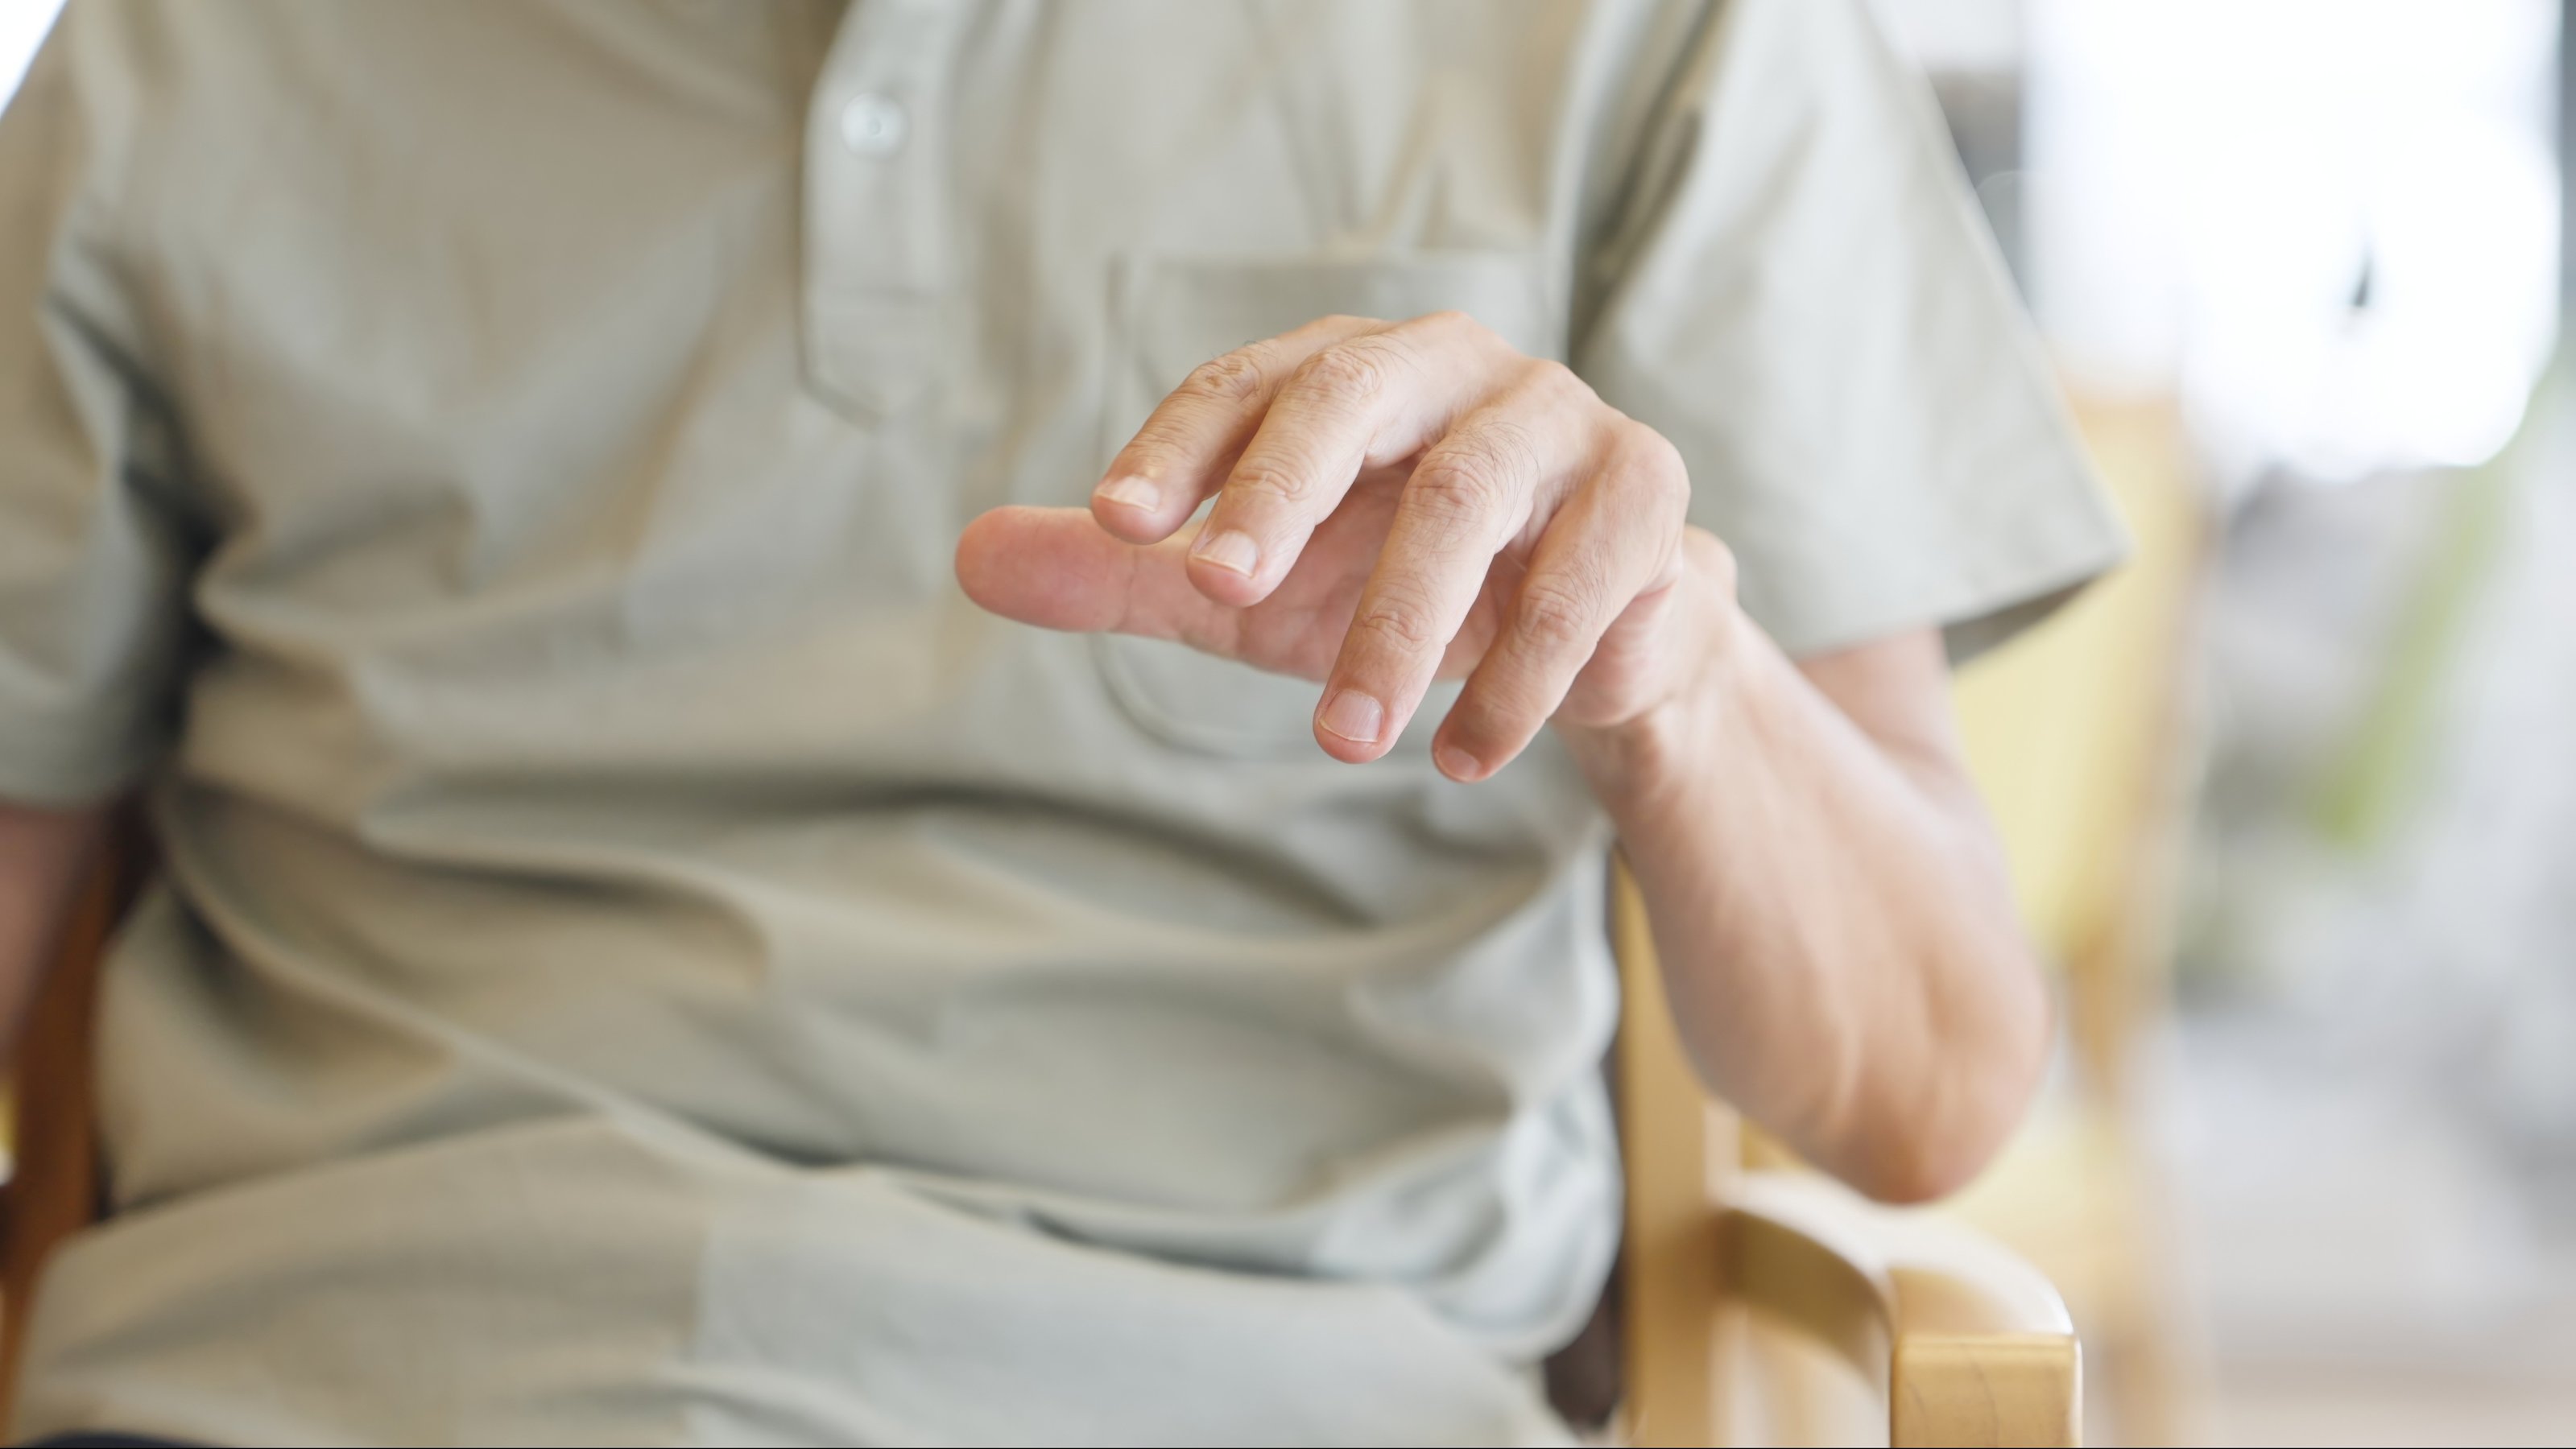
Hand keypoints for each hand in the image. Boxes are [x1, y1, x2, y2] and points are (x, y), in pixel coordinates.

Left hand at [955, 311, 1732, 779]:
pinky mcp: (1645, 497)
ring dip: (1400, 627)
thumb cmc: (1390, 582)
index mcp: (1343, 371)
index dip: (1178, 449)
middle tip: (1217, 592)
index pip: (1244, 385)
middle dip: (1282, 491)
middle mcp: (1450, 368)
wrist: (1586, 636)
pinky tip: (1461, 758)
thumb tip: (965, 559)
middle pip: (1355, 397)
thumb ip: (1126, 574)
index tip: (1114, 527)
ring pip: (1471, 498)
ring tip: (1342, 744)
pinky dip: (1517, 677)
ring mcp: (1558, 422)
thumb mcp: (1252, 589)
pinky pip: (1584, 579)